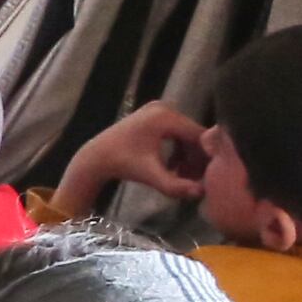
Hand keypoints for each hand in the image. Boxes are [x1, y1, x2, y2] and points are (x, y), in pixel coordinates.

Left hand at [60, 99, 212, 211]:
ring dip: (187, 155)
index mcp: (165, 117)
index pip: (199, 136)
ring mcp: (158, 109)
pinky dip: (177, 149)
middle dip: (195, 158)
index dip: (205, 157)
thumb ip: (175, 185)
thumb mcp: (150, 175)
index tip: (206, 177)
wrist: (96, 157)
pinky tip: (172, 167)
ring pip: (185, 134)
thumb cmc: (122, 165)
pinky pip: (175, 132)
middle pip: (194, 134)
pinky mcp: (153, 114)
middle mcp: (164, 107)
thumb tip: (200, 193)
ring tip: (181, 176)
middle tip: (193, 180)